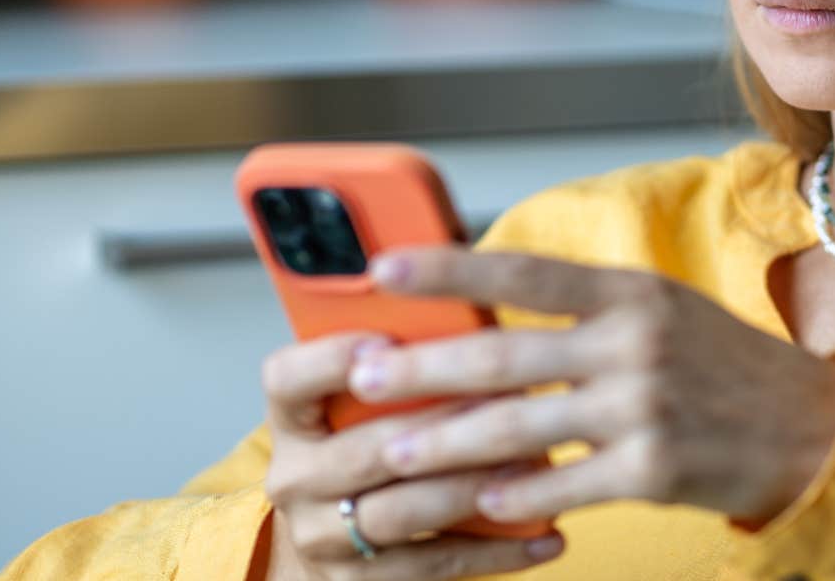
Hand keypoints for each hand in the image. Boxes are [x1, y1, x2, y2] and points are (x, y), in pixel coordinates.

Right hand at [260, 330, 567, 579]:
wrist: (336, 533)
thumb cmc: (370, 440)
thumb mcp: (370, 395)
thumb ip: (406, 352)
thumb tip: (468, 282)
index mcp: (294, 416)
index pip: (288, 378)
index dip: (333, 359)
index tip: (390, 341)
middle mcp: (295, 476)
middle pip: (364, 450)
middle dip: (444, 424)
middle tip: (510, 399)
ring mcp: (322, 534)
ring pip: (400, 512)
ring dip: (472, 487)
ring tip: (533, 464)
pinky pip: (432, 566)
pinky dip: (496, 549)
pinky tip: (546, 532)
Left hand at [350, 247, 834, 526]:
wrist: (814, 429)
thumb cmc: (724, 366)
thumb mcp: (662, 311)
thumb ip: (585, 308)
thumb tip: (488, 305)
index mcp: (631, 293)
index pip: (524, 273)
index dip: (450, 268)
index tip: (385, 267)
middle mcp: (635, 343)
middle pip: (504, 356)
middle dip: (421, 368)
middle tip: (362, 374)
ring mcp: (643, 408)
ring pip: (519, 429)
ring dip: (445, 444)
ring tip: (391, 454)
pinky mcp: (653, 469)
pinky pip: (561, 485)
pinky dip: (513, 496)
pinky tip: (475, 501)